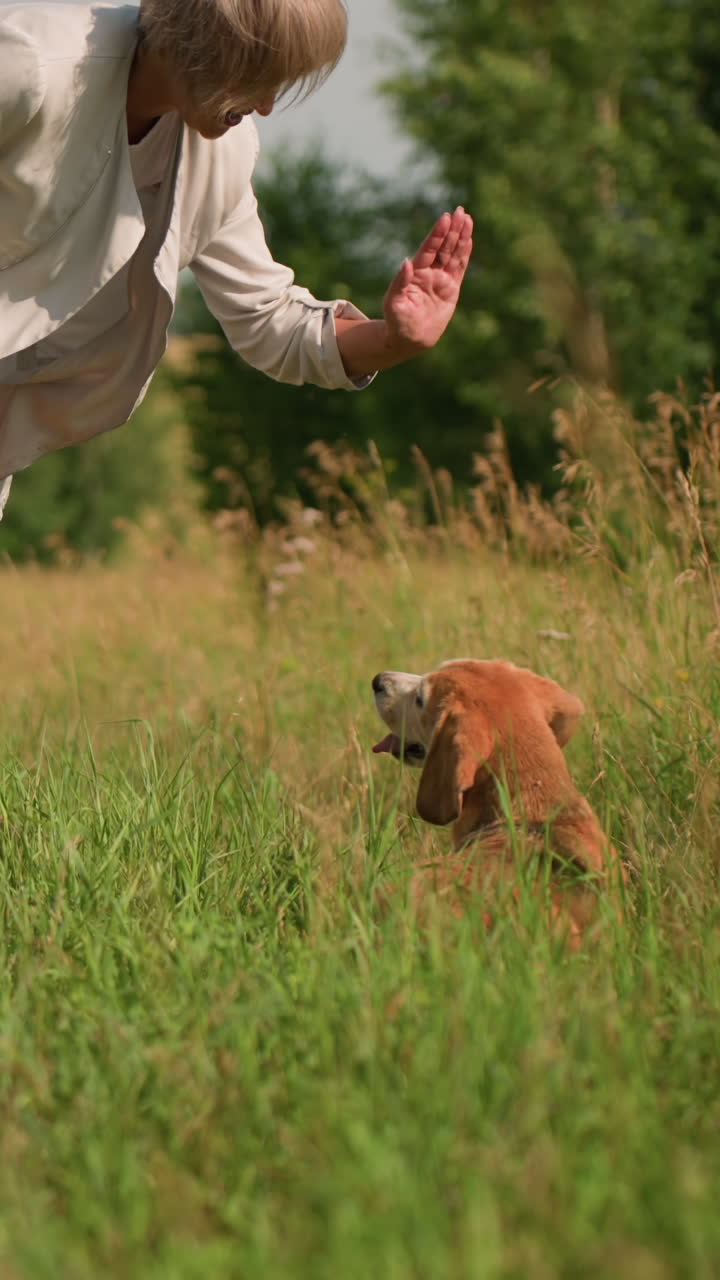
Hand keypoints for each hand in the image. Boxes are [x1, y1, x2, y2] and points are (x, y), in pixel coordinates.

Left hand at [383, 207, 473, 353]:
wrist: (410, 339)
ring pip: (453, 254)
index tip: (445, 218)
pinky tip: (469, 240)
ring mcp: (441, 280)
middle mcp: (429, 273)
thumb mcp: (394, 304)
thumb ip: (399, 283)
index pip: (428, 249)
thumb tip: (406, 262)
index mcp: (415, 273)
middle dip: (451, 229)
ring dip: (460, 237)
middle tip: (460, 211)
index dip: (437, 235)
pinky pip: (459, 268)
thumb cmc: (397, 322)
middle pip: (443, 247)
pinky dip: (464, 254)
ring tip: (467, 219)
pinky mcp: (451, 289)